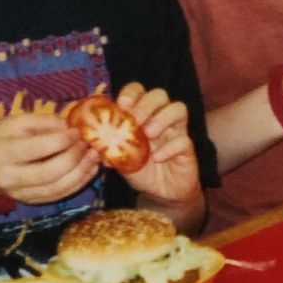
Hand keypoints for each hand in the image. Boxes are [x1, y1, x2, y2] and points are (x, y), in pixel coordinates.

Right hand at [0, 112, 99, 205]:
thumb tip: (69, 126)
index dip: (61, 140)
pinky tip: (90, 170)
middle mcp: (10, 178)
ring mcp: (20, 194)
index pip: (37, 149)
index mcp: (3, 153)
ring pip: (57, 189)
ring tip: (94, 156)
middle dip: (74, 158)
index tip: (77, 131)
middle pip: (49, 173)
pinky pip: (58, 196)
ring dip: (81, 173)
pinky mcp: (30, 202)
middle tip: (88, 144)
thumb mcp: (14, 122)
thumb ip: (42, 122)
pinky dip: (78, 183)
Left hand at [112, 83, 201, 205]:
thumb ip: (110, 148)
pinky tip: (158, 158)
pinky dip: (170, 147)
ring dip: (162, 118)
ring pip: (178, 108)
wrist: (161, 191)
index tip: (121, 105)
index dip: (131, 93)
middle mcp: (160, 117)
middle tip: (135, 121)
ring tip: (149, 135)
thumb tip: (95, 142)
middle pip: (159, 95)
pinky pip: (184, 140)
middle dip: (146, 104)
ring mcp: (176, 130)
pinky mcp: (187, 147)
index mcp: (142, 114)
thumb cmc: (141, 169)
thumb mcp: (121, 159)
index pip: (138, 91)